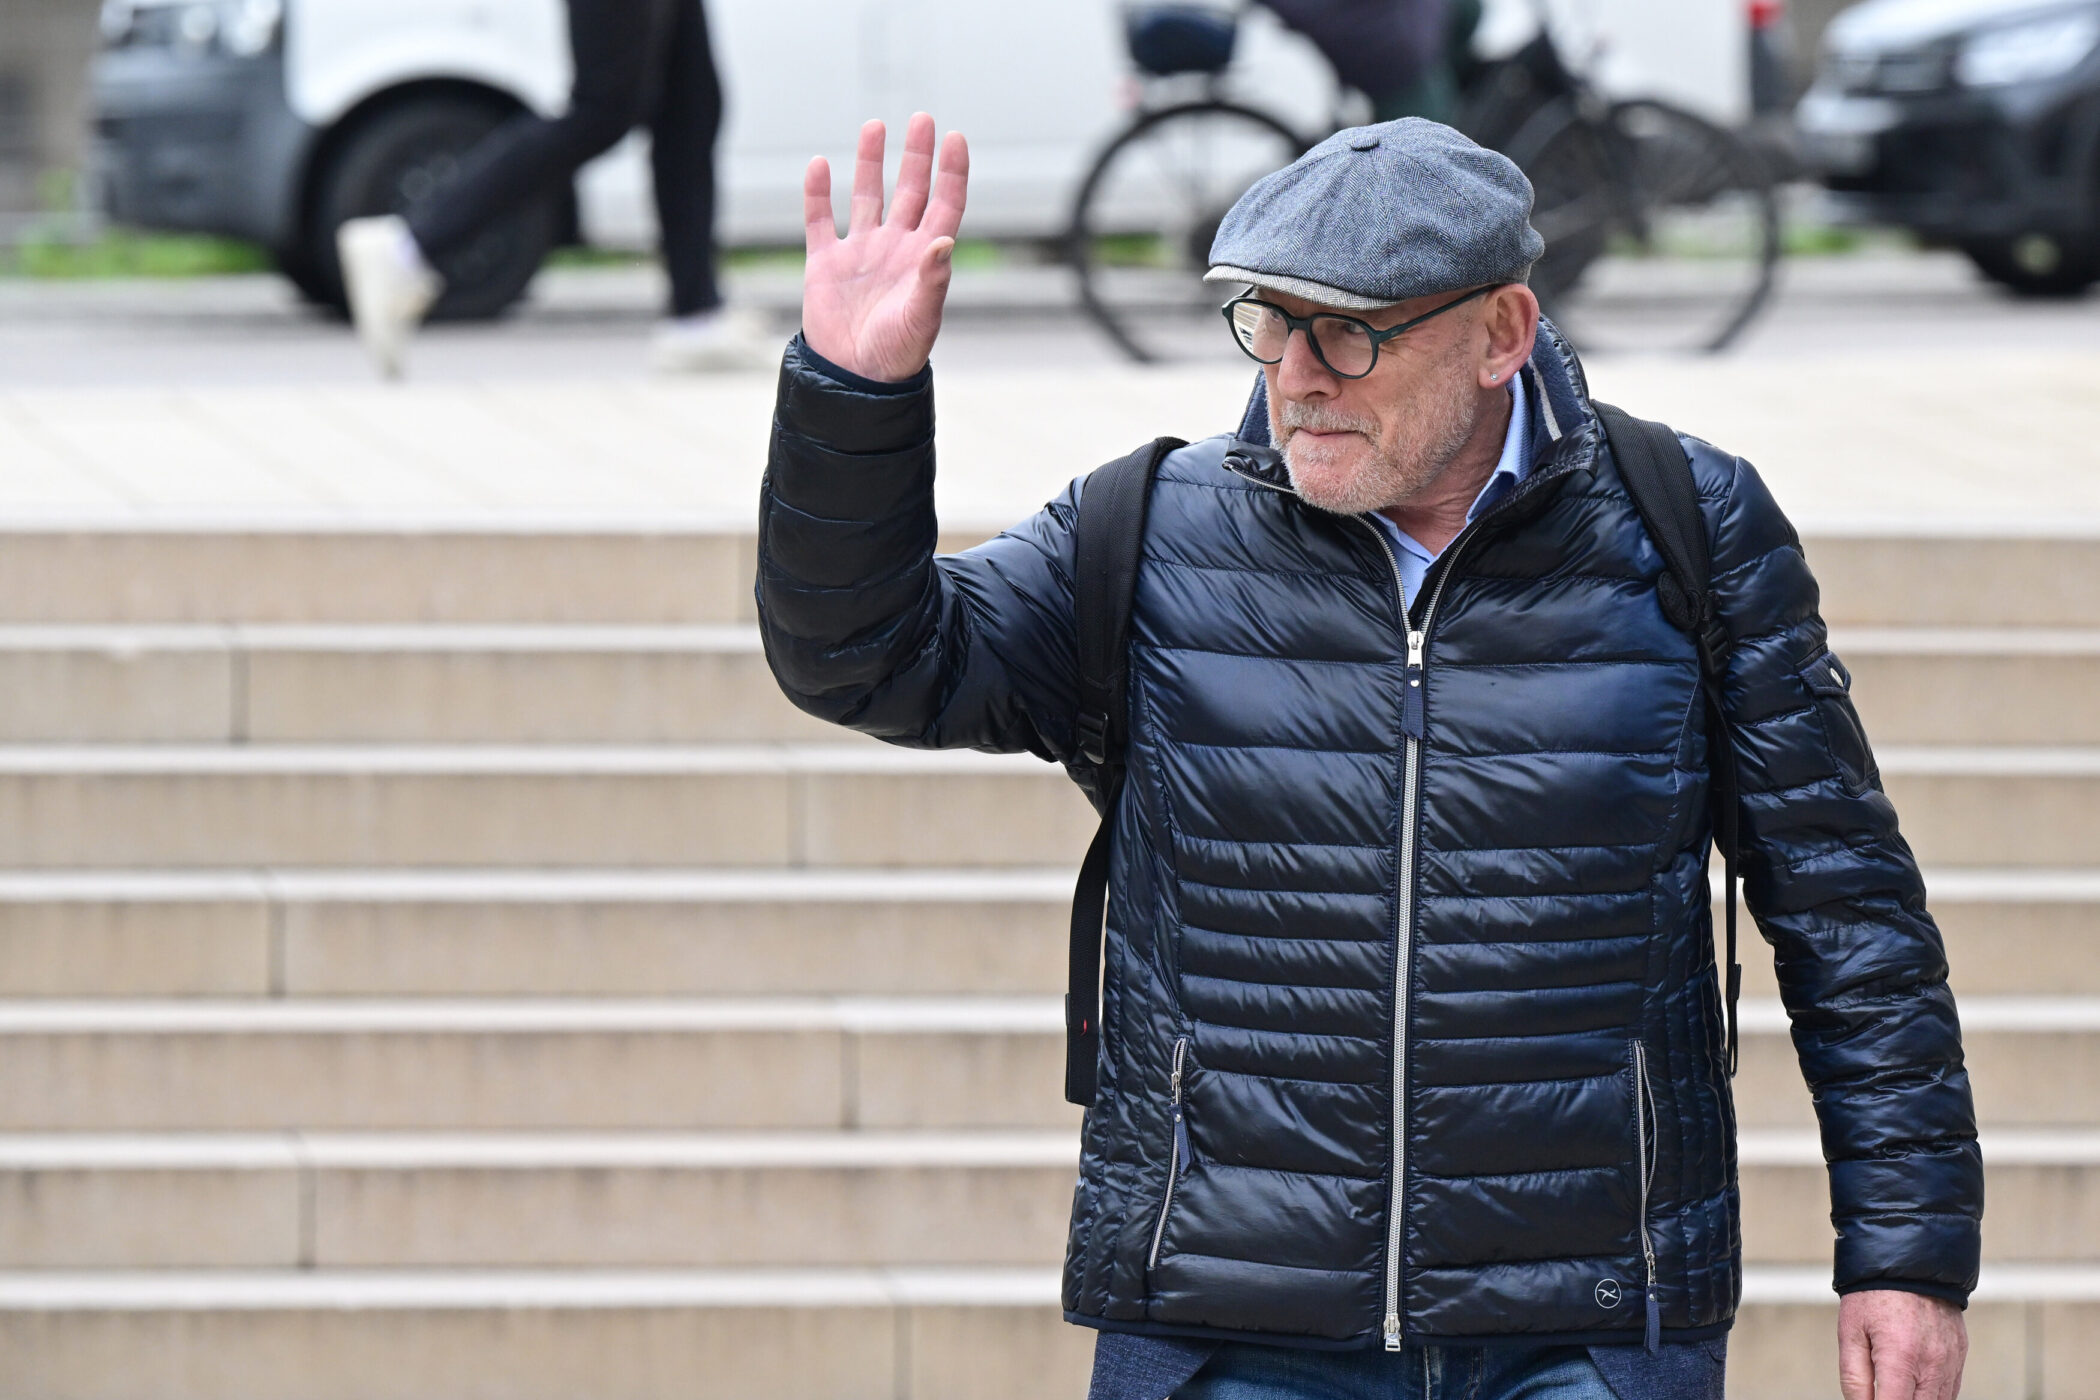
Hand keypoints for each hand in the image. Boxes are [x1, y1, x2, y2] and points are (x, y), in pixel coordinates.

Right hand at [801, 113, 968, 381]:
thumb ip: (933, 278)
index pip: (945, 204)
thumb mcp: (921, 317)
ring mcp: (860, 252)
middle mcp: (895, 248)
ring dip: (870, 162)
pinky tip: (821, 166)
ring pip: (867, 196)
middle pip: (909, 190)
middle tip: (921, 119)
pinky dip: (818, 194)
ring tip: (875, 127)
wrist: (852, 380)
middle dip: (915, 155)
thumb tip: (944, 240)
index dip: (951, 172)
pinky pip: (820, 220)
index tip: (955, 138)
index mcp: (924, 258)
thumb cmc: (896, 353)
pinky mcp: (825, 263)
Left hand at [1838, 1290, 1966, 1399]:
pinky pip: (1950, 1391)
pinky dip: (1933, 1396)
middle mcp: (1932, 1364)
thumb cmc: (1873, 1295)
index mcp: (1901, 1357)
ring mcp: (1951, 1361)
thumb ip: (1854, 1378)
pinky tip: (1915, 1389)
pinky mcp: (1960, 1355)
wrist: (1910, 1261)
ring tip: (1896, 1387)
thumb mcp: (1850, 1333)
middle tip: (1882, 1391)